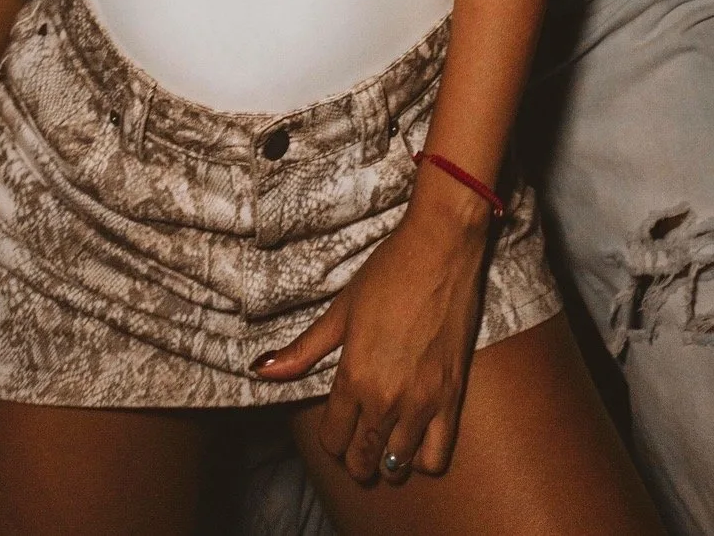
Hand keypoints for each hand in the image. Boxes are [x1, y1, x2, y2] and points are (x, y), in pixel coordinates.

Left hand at [254, 170, 489, 479]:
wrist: (440, 249)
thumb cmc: (388, 273)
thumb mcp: (341, 310)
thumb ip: (303, 350)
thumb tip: (260, 370)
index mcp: (353, 377)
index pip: (333, 439)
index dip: (331, 439)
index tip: (336, 428)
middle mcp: (385, 398)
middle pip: (363, 459)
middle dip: (355, 458)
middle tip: (357, 441)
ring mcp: (421, 401)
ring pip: (396, 464)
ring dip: (386, 460)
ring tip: (385, 440)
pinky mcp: (453, 396)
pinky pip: (437, 456)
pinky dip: (423, 458)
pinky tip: (416, 437)